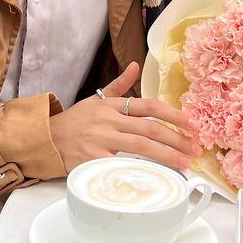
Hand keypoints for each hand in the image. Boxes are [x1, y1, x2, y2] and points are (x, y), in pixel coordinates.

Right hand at [49, 61, 202, 173]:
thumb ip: (119, 85)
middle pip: (151, 127)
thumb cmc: (75, 122)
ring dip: (167, 155)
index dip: (174, 115)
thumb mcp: (96, 100)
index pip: (149, 106)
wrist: (46, 139)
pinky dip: (141, 170)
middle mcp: (109, 119)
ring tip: (185, 164)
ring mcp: (101, 139)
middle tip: (196, 150)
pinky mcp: (93, 159)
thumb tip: (136, 65)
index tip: (193, 125)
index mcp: (113, 105)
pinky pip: (122, 165)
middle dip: (178, 139)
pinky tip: (157, 177)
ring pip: (141, 145)